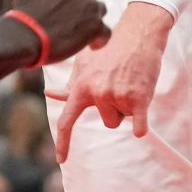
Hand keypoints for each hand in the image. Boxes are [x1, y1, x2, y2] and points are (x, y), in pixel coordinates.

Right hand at [4, 0, 109, 64]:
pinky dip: (100, 38)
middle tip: (72, 10)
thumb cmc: (17, 7)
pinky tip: (92, 45)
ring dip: (91, 16)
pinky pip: (106, 31)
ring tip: (77, 28)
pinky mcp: (94, 28)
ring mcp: (90, 7)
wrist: (20, 38)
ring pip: (101, 8)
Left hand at [54, 1, 171, 161]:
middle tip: (120, 83)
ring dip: (128, 108)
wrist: (139, 31)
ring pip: (122, 120)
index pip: (67, 120)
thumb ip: (71, 83)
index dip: (63, 143)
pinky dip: (140, 126)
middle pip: (107, 121)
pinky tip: (140, 126)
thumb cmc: (111, 47)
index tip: (61, 159)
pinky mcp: (138, 97)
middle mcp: (98, 93)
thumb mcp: (85, 62)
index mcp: (82, 86)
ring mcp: (118, 95)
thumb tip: (51, 95)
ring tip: (130, 83)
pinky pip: (138, 126)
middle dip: (115, 107)